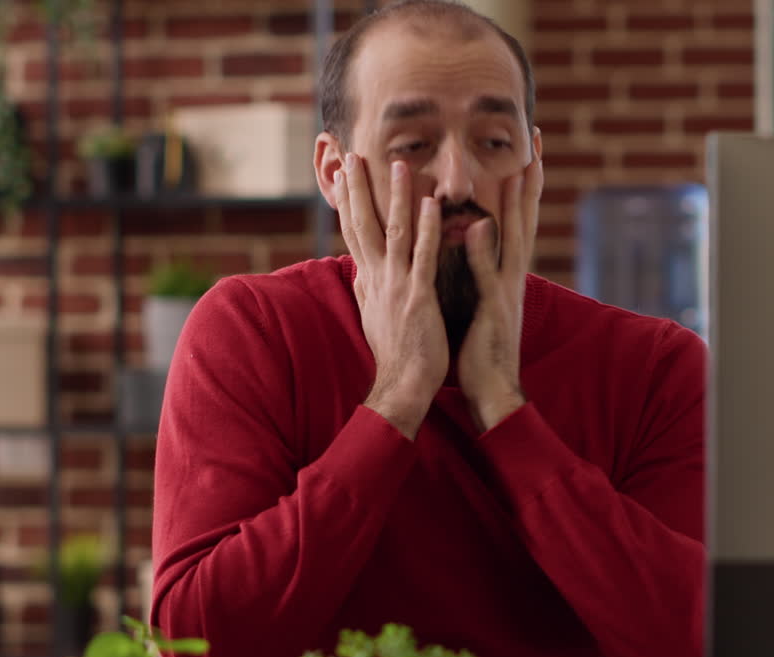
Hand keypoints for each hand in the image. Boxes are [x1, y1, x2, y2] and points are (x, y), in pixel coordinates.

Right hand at [335, 154, 447, 439]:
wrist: (402, 386)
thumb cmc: (394, 354)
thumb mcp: (373, 315)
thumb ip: (368, 288)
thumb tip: (359, 271)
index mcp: (369, 280)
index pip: (354, 232)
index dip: (347, 201)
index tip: (342, 173)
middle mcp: (377, 278)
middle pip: (364, 224)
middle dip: (358, 189)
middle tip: (352, 154)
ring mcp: (396, 286)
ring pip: (394, 232)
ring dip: (395, 198)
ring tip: (396, 165)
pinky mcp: (418, 298)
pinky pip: (422, 257)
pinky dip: (426, 229)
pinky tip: (430, 204)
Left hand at [458, 155, 543, 432]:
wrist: (492, 391)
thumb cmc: (480, 350)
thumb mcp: (479, 300)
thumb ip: (480, 267)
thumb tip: (477, 235)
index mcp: (507, 272)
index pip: (517, 220)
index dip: (523, 186)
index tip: (527, 152)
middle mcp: (513, 275)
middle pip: (525, 217)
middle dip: (531, 179)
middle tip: (536, 142)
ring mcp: (507, 290)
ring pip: (516, 237)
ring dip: (519, 203)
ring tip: (521, 167)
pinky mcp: (493, 309)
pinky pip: (488, 275)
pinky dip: (484, 250)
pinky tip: (480, 224)